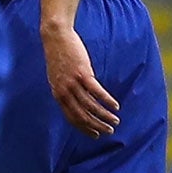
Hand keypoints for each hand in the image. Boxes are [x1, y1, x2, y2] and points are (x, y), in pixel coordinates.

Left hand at [41, 19, 119, 136]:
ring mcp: (73, 83)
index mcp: (57, 94)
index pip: (71, 118)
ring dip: (105, 116)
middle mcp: (64, 92)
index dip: (84, 128)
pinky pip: (97, 92)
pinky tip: (116, 106)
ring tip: (115, 120)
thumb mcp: (57, 77)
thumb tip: (75, 101)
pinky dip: (107, 101)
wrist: (55, 37)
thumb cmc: (58, 56)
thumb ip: (64, 90)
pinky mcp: (83, 73)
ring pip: (91, 106)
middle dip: (97, 126)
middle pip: (82, 116)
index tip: (95, 135)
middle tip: (109, 131)